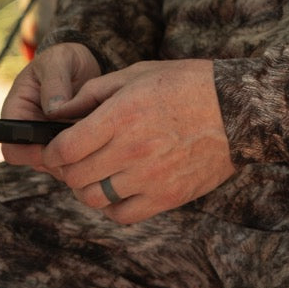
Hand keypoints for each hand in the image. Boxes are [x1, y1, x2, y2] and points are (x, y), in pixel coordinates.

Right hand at [0, 42, 101, 170]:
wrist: (82, 64)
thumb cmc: (64, 59)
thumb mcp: (58, 60)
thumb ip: (55, 81)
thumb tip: (54, 110)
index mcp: (17, 111)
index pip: (11, 146)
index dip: (29, 153)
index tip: (55, 147)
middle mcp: (29, 130)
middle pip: (35, 161)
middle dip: (58, 159)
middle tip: (85, 147)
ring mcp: (47, 139)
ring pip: (56, 164)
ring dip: (75, 159)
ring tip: (97, 140)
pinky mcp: (66, 144)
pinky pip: (73, 160)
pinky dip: (86, 156)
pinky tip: (102, 141)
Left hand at [40, 59, 235, 223]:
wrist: (238, 109)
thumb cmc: (187, 84)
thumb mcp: (138, 73)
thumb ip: (95, 91)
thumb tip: (61, 109)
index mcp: (121, 115)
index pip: (64, 149)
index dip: (50, 152)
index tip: (54, 149)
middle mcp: (132, 150)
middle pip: (75, 176)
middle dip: (67, 169)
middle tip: (75, 160)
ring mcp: (150, 177)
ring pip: (94, 198)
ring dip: (87, 188)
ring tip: (97, 174)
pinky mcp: (167, 196)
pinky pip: (123, 214)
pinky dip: (112, 206)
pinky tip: (118, 189)